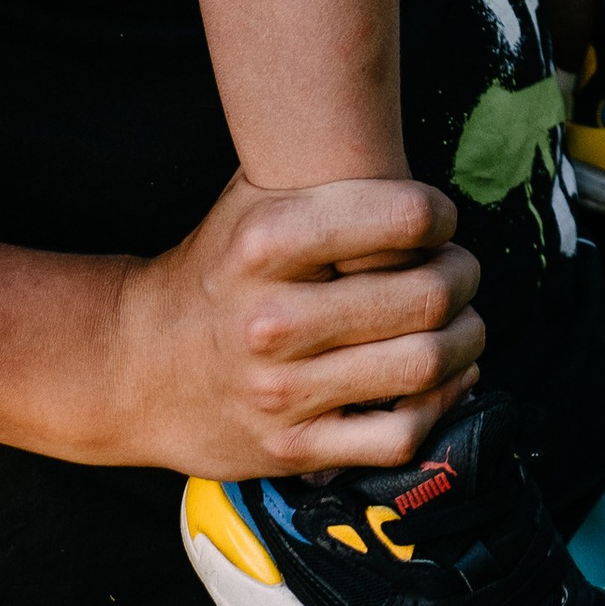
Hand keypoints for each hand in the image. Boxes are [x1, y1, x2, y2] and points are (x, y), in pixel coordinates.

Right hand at [103, 172, 483, 478]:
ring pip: (423, 364)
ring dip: (466, 339)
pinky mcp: (292, 449)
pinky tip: (441, 380)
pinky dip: (440, 405)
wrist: (138, 366)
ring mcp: (282, 391)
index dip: (439, 214)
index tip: (439, 219)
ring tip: (463, 320)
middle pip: (426, 295)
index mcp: (266, 242)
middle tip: (462, 269)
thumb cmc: (217, 269)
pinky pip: (399, 436)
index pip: (403, 217)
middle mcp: (272, 319)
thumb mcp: (252, 199)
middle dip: (463, 275)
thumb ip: (326, 173)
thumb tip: (413, 156)